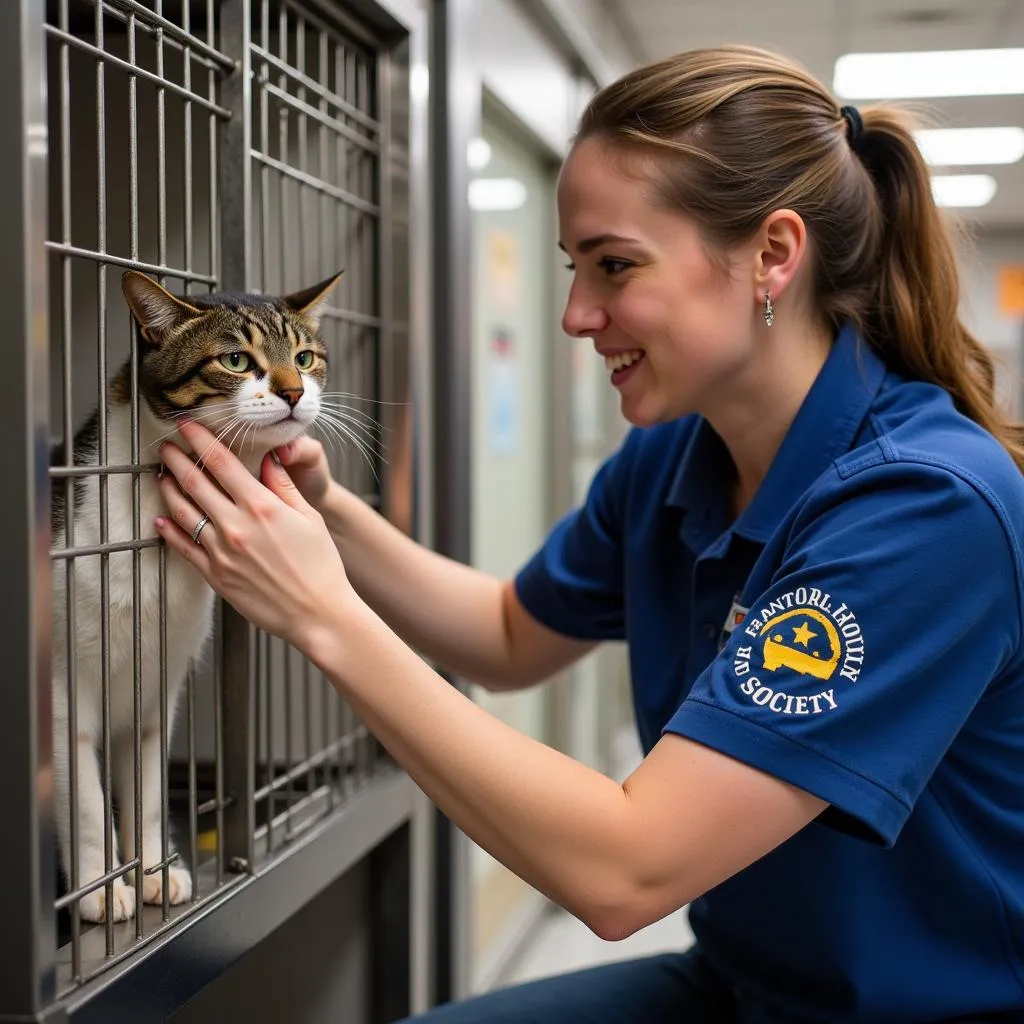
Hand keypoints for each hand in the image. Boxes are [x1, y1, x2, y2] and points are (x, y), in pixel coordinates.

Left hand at [155, 420, 351, 650]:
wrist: (317, 613)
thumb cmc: (321, 566)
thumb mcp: (309, 518)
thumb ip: (282, 486)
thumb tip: (267, 459)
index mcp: (261, 506)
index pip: (220, 461)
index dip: (199, 438)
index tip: (186, 424)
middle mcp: (236, 525)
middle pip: (194, 482)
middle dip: (176, 459)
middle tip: (165, 446)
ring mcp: (221, 552)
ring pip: (182, 512)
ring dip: (168, 490)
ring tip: (162, 476)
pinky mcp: (215, 575)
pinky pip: (183, 547)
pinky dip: (169, 531)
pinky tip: (162, 520)